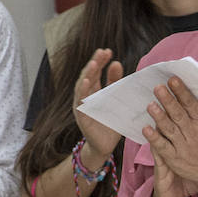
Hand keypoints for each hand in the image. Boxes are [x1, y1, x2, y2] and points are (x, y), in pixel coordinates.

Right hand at [72, 48, 124, 163]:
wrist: (104, 145)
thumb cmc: (110, 121)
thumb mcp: (115, 99)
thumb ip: (114, 82)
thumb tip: (117, 62)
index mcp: (93, 91)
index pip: (96, 72)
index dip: (100, 61)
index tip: (108, 51)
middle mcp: (85, 96)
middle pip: (88, 76)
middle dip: (94, 63)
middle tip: (102, 52)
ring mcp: (81, 106)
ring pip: (82, 87)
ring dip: (87, 75)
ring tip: (93, 64)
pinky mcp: (82, 117)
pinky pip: (80, 103)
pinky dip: (82, 92)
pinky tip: (86, 82)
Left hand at [144, 77, 197, 190]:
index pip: (191, 104)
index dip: (182, 92)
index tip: (172, 80)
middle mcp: (192, 132)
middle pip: (178, 114)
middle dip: (168, 100)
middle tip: (158, 87)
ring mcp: (182, 146)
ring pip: (169, 129)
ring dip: (159, 117)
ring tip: (150, 105)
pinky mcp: (174, 158)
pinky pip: (163, 146)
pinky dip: (154, 138)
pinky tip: (146, 129)